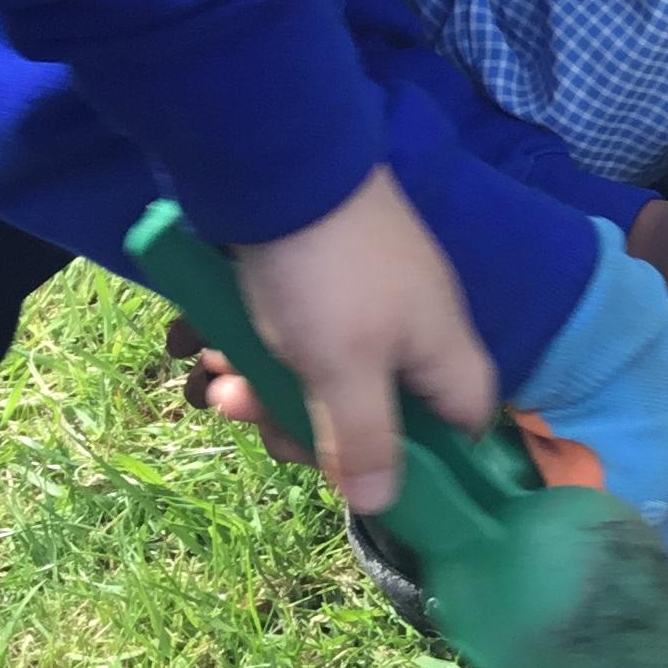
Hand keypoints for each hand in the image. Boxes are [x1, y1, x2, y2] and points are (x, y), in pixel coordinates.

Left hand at [213, 167, 493, 513]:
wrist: (276, 161)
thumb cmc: (326, 275)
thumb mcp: (344, 368)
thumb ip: (363, 440)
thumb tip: (384, 505)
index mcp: (439, 352)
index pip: (464, 425)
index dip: (429, 464)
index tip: (366, 478)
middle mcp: (408, 329)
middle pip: (369, 412)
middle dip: (300, 423)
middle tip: (249, 413)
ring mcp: (359, 302)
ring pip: (315, 375)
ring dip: (258, 386)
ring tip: (212, 377)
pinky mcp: (312, 280)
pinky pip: (283, 335)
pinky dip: (243, 345)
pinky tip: (202, 342)